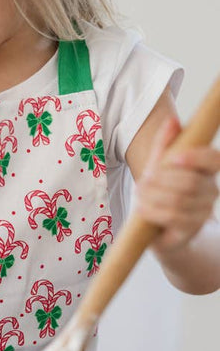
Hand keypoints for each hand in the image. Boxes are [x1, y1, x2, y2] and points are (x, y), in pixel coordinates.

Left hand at [135, 117, 219, 252]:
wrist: (158, 229)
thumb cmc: (160, 192)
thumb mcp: (159, 166)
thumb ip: (165, 144)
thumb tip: (172, 120)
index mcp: (206, 171)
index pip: (213, 159)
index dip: (197, 157)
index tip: (175, 158)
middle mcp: (211, 191)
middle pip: (190, 181)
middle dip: (160, 181)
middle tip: (141, 182)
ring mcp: (203, 212)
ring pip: (179, 200)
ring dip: (153, 196)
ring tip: (139, 195)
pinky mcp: (191, 229)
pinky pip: (173, 217)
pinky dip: (153, 211)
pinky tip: (142, 209)